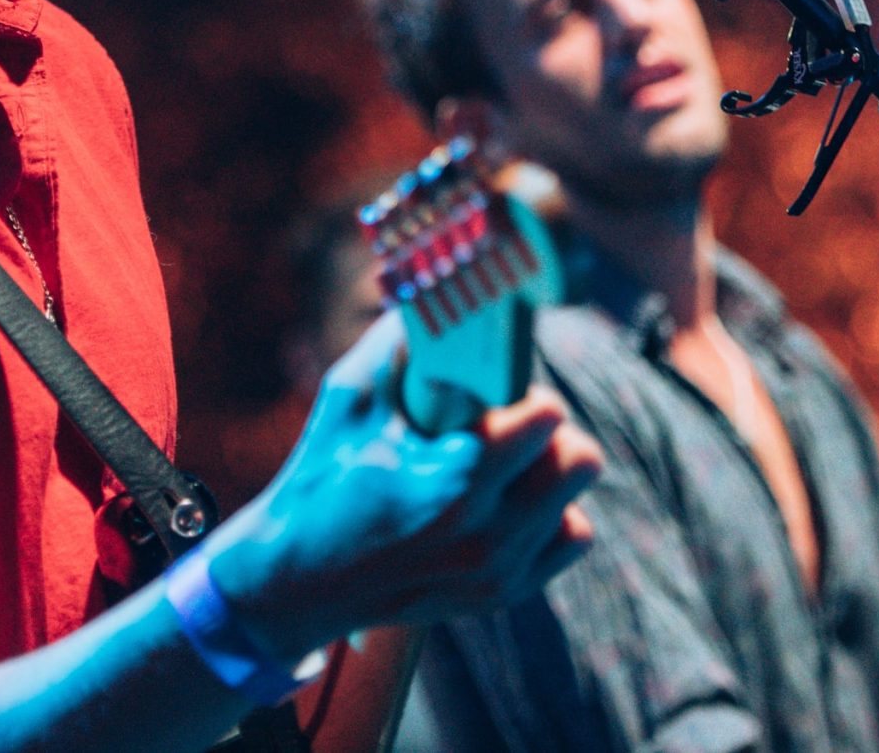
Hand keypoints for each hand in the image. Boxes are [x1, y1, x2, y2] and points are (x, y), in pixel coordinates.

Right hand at [201, 312, 600, 658]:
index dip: (525, 393)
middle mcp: (486, 535)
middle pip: (580, 459)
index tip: (493, 393)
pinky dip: (550, 515)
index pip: (548, 417)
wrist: (298, 580)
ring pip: (577, 498)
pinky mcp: (502, 595)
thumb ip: (398, 339)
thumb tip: (437, 283)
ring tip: (499, 465)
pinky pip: (571, 538)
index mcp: (453, 483)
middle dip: (547, 431)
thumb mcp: (349, 398)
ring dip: (547, 472)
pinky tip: (506, 501)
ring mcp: (498, 572)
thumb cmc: (321, 477)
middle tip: (503, 425)